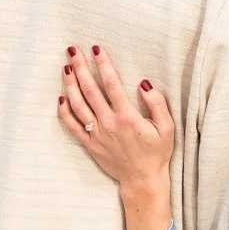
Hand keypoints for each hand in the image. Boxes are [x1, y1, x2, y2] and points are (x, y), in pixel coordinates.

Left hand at [59, 45, 174, 197]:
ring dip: (70, 85)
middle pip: (90, 90)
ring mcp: (97, 134)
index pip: (111, 84)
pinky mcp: (90, 145)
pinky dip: (65, 112)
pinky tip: (61, 99)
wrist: (142, 179)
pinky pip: (73, 127)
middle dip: (80, 68)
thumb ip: (157, 103)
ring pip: (78, 105)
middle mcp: (109, 123)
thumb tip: (144, 83)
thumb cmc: (156, 152)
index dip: (103, 64)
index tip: (96, 49)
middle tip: (72, 50)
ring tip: (66, 67)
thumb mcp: (167, 127)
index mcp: (127, 116)